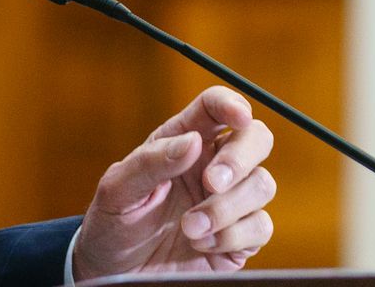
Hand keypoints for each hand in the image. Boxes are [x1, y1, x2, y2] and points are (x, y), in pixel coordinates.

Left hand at [71, 86, 275, 280]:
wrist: (116, 271)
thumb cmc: (112, 223)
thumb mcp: (118, 190)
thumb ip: (151, 162)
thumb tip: (193, 141)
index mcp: (180, 142)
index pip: (214, 107)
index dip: (231, 103)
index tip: (238, 115)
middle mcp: (211, 165)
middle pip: (256, 138)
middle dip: (240, 158)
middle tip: (211, 182)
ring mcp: (229, 200)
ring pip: (262, 184)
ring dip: (226, 207)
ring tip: (187, 227)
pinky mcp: (240, 236)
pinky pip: (261, 226)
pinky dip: (232, 236)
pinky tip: (200, 244)